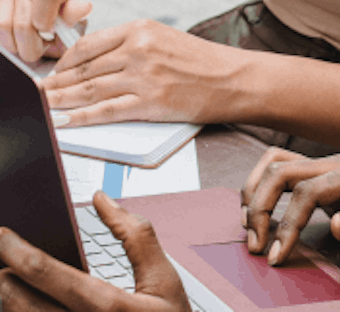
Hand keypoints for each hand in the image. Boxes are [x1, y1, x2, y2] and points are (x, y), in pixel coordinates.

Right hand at [0, 0, 90, 63]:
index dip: (47, 20)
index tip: (50, 31)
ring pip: (4, 27)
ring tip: (30, 41)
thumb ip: (76, 15)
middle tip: (42, 45)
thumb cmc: (62, 11)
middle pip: (23, 22)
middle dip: (33, 44)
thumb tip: (84, 7)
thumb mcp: (75, 15)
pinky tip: (18, 37)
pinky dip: (6, 40)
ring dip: (17, 44)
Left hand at [0, 190, 189, 310]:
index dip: (16, 249)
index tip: (2, 233)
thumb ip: (135, 235)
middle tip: (4, 260)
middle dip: (3, 276)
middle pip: (15, 300)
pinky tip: (29, 304)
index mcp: (108, 308)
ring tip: (13, 284)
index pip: (46, 273)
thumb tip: (102, 198)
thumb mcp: (163, 279)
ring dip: (8, 299)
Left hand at [41, 19, 242, 126]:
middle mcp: (139, 50)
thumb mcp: (165, 38)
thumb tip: (97, 60)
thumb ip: (131, 44)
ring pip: (90, 90)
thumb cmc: (204, 61)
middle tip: (43, 91)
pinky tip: (69, 121)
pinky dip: (83, 118)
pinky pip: (107, 111)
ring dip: (63, 101)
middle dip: (58, 83)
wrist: (234, 79)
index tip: (56, 71)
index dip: (65, 61)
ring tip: (48, 106)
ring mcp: (144, 77)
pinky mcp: (151, 103)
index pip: (88, 45)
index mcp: (141, 29)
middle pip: (84, 69)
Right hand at [241, 148, 339, 277]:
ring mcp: (330, 169)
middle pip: (284, 171)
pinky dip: (262, 189)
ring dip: (256, 193)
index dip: (288, 223)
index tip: (278, 255)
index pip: (309, 190)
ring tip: (252, 230)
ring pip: (277, 165)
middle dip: (261, 207)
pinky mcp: (321, 180)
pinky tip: (259, 215)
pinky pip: (282, 172)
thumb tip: (338, 222)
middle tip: (257, 245)